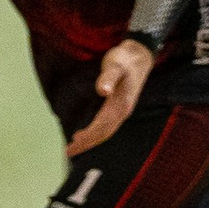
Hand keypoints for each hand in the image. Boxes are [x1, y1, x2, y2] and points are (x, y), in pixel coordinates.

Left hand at [66, 38, 154, 156]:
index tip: (74, 142)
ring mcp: (123, 110)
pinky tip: (86, 133)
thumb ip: (109, 77)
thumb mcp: (115, 65)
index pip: (103, 126)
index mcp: (121, 104)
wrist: (139, 56)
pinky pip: (108, 126)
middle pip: (104, 133)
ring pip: (106, 131)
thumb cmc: (124, 59)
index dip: (89, 135)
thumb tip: (103, 90)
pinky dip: (97, 132)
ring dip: (91, 140)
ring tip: (74, 146)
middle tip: (68, 151)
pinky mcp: (120, 107)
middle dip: (87, 143)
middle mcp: (123, 111)